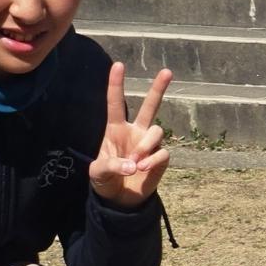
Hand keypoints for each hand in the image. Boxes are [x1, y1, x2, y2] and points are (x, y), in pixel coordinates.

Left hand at [91, 63, 170, 207]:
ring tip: (136, 162)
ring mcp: (149, 144)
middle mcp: (135, 132)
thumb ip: (111, 166)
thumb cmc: (105, 180)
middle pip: (150, 106)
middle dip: (158, 89)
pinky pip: (162, 152)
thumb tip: (133, 165)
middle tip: (167, 71)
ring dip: (146, 145)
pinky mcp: (160, 158)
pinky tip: (143, 169)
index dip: (116, 84)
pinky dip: (152, 161)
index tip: (119, 65)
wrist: (120, 200)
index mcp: (115, 129)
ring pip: (157, 131)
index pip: (116, 103)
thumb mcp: (98, 173)